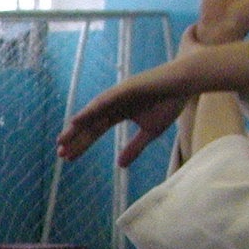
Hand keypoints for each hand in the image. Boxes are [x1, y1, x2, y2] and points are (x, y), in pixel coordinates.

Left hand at [57, 70, 184, 165]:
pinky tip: (77, 120)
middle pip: (90, 123)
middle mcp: (114, 103)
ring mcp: (119, 94)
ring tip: (63, 140)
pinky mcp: (126, 87)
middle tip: (60, 153)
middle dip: (75, 138)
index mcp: (119, 112)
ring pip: (92, 112)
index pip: (95, 130)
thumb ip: (135, 147)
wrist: (188, 82)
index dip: (82, 143)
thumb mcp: (151, 132)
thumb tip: (119, 166)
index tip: (68, 158)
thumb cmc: (171, 102)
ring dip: (77, 126)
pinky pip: (104, 100)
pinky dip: (90, 110)